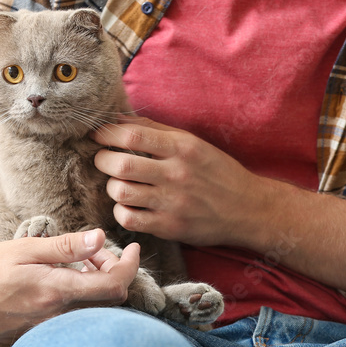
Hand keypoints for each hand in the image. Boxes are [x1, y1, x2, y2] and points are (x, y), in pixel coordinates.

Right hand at [0, 229, 139, 342]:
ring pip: (96, 307)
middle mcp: (60, 315)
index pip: (113, 285)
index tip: (133, 248)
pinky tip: (67, 278)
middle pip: (111, 298)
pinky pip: (80, 315)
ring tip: (79, 261)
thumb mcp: (24, 248)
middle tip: (93, 250)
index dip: (130, 266)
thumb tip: (100, 237)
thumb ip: (65, 246)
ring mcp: (54, 328)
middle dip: (113, 270)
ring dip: (97, 282)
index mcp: (57, 291)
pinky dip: (84, 295)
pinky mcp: (47, 333)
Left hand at [91, 116, 273, 247]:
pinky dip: (121, 211)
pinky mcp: (170, 227)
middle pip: (121, 164)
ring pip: (121, 192)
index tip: (97, 134)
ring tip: (118, 183)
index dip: (106, 133)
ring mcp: (172, 202)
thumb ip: (156, 130)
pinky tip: (128, 205)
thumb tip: (118, 118)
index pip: (133, 134)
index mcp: (182, 147)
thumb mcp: (193, 143)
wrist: (248, 209)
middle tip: (102, 159)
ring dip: (111, 186)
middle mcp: (176, 173)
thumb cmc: (218, 172)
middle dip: (102, 160)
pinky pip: (129, 219)